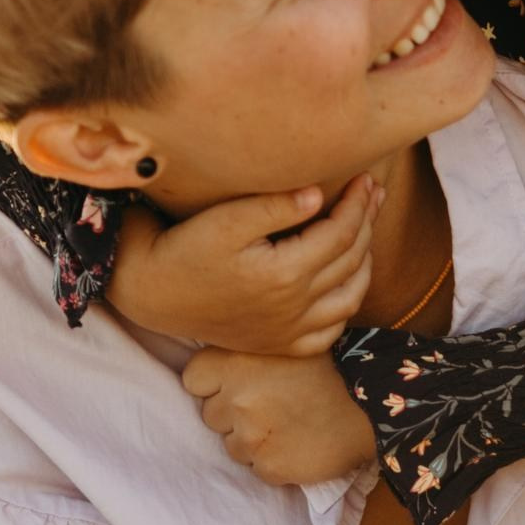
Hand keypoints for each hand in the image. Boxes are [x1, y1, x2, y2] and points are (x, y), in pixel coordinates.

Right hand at [114, 178, 378, 354]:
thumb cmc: (184, 248)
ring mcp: (289, 332)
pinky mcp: (279, 345)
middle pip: (351, 261)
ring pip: (350, 298)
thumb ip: (275, 206)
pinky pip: (329, 332)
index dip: (358, 203)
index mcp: (285, 274)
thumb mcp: (226, 219)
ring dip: (365, 263)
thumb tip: (318, 194)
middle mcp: (294, 308)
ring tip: (365, 232)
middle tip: (372, 195)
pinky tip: (344, 282)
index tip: (365, 178)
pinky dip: (345, 305)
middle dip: (367, 224)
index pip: (341, 233)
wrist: (152, 293)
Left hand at [184, 350, 378, 486]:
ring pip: (233, 446)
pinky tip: (298, 445)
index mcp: (235, 361)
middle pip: (211, 415)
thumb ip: (245, 353)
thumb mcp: (284, 343)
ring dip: (254, 441)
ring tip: (288, 426)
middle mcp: (236, 399)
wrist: (372, 404)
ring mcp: (251, 437)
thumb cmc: (331, 367)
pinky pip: (258, 468)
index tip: (238, 383)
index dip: (214, 383)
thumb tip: (213, 367)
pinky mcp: (270, 467)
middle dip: (234, 413)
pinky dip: (275, 461)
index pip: (194, 380)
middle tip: (271, 405)